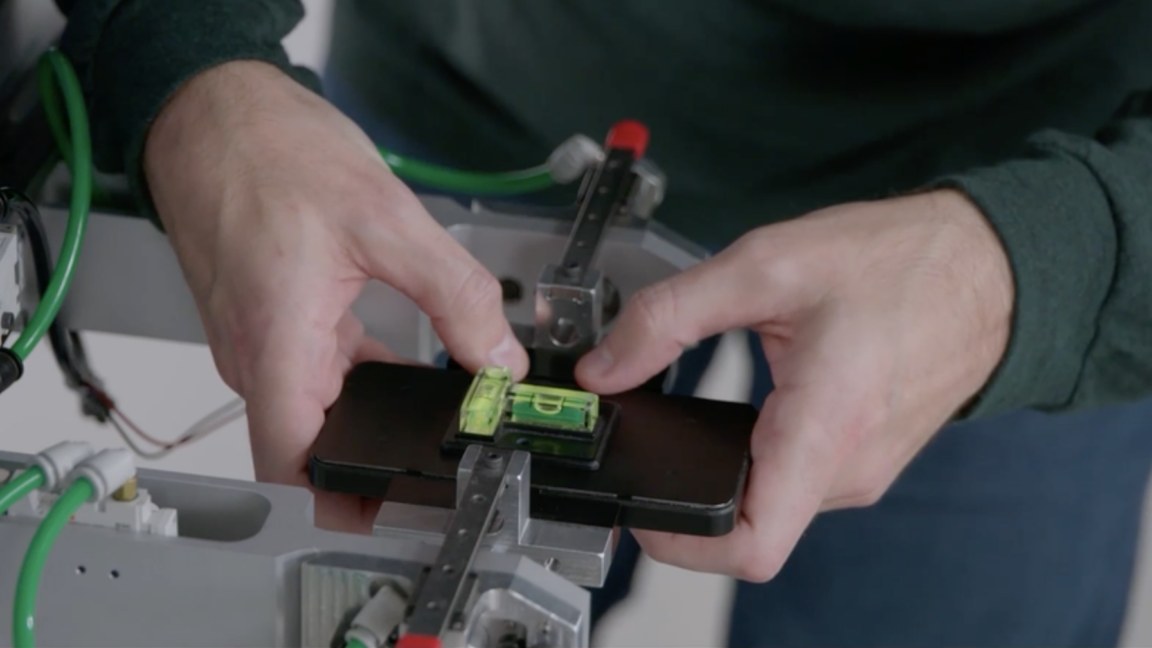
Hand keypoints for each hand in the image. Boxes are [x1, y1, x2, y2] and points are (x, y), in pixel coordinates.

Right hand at [144, 61, 527, 530]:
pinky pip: (321, 370)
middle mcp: (260, 357)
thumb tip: (498, 359)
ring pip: (322, 408)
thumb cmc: (268, 151)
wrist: (212, 108)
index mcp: (275, 346)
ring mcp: (265, 340)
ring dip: (376, 418)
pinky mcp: (276, 318)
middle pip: (313, 445)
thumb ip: (455, 295)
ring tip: (444, 418)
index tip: (399, 512)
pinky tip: (411, 367)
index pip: (293, 467)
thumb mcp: (386, 220)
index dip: (343, 502)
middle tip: (450, 462)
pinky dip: (364, 378)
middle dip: (379, 462)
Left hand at [576, 190, 1013, 579]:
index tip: (637, 505)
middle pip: (747, 525)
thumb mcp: (763, 266)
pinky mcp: (863, 459)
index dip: (679, 542)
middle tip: (646, 438)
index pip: (751, 545)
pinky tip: (749, 409)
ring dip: (723, 468)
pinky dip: (757, 455)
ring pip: (768, 501)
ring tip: (696, 416)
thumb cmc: (897, 261)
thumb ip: (669, 318)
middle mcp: (849, 468)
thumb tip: (604, 369)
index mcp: (827, 428)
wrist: (985, 265)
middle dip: (686, 490)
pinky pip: (794, 479)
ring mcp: (861, 470)